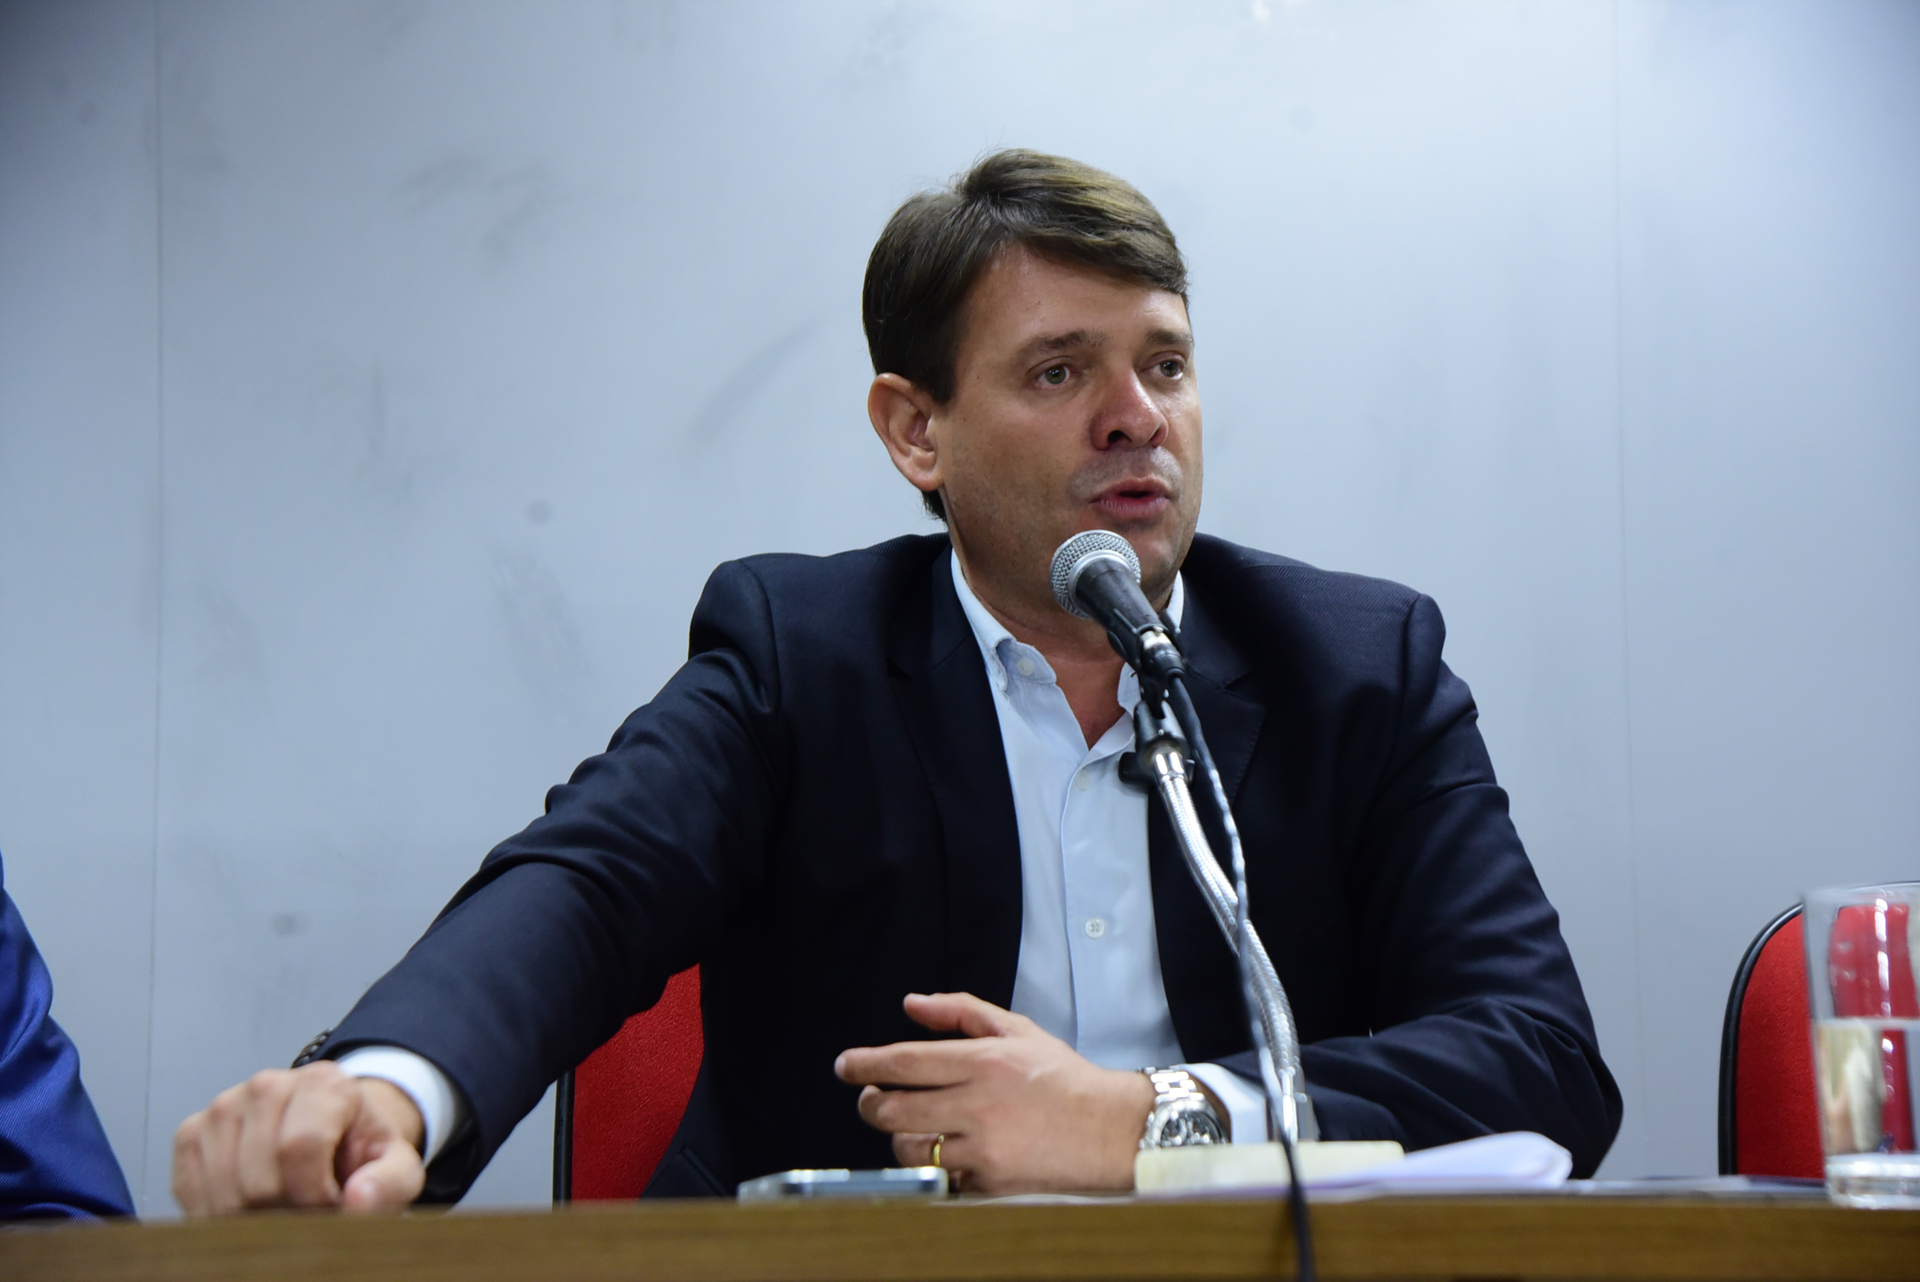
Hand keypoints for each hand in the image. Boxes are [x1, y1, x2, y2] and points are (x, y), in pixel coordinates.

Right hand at [172, 1062, 425, 1214]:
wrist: (330, 1138)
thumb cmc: (360, 1155)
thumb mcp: (396, 1168)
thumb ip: (390, 1183)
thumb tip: (359, 1200)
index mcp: (324, 1083)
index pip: (299, 1147)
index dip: (315, 1195)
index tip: (332, 1206)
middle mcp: (268, 1084)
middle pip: (259, 1179)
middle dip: (285, 1213)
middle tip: (306, 1212)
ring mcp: (224, 1106)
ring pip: (224, 1191)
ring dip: (252, 1219)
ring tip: (283, 1206)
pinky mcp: (192, 1132)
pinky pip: (191, 1191)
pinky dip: (217, 1215)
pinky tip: (248, 1208)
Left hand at [834, 992, 1154, 1193]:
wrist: (1108, 1131)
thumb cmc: (1062, 1079)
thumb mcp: (1017, 1030)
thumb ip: (960, 1012)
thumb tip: (912, 1004)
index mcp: (983, 1062)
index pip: (904, 1062)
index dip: (865, 1065)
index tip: (846, 1067)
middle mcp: (978, 1104)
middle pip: (893, 1109)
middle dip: (871, 1104)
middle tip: (871, 1099)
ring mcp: (982, 1147)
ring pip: (909, 1147)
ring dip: (899, 1137)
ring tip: (910, 1126)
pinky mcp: (988, 1182)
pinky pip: (940, 1177)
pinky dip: (937, 1166)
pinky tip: (948, 1151)